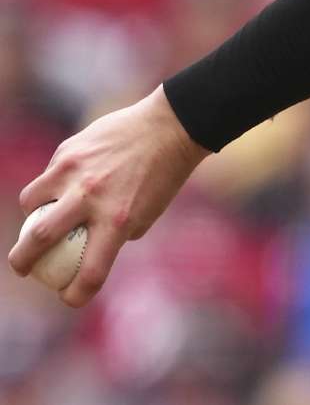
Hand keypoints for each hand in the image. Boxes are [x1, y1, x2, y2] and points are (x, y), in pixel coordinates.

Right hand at [8, 85, 208, 306]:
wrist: (170, 127)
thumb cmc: (162, 176)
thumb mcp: (147, 213)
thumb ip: (117, 232)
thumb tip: (89, 248)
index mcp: (118, 220)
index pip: (90, 272)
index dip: (75, 294)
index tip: (69, 297)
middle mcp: (92, 198)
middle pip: (39, 239)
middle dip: (23, 262)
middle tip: (24, 269)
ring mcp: (75, 172)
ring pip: (31, 204)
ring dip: (30, 218)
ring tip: (38, 221)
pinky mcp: (67, 151)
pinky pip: (46, 177)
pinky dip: (49, 187)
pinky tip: (62, 187)